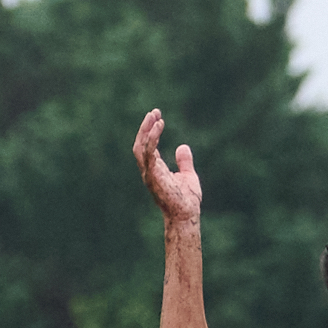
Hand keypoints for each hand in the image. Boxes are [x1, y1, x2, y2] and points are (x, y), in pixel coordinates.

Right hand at [133, 110, 202, 224]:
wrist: (186, 215)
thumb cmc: (187, 201)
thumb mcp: (188, 176)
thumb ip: (184, 161)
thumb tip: (183, 147)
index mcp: (155, 170)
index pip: (148, 147)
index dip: (151, 132)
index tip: (157, 116)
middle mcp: (149, 170)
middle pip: (140, 144)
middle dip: (145, 127)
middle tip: (154, 112)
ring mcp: (149, 173)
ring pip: (140, 147)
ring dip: (146, 130)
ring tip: (155, 116)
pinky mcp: (153, 175)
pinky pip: (148, 152)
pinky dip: (152, 138)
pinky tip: (159, 126)